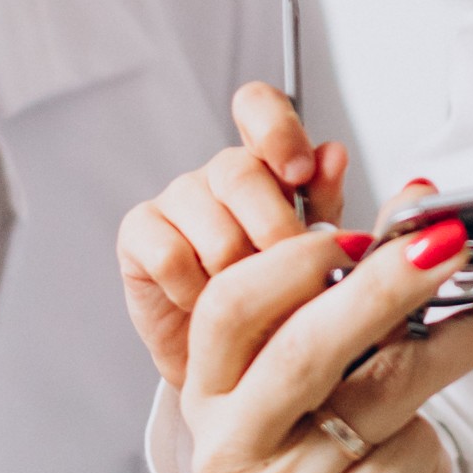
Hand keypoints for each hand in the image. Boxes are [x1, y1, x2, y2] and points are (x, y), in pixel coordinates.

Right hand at [119, 81, 349, 386]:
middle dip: (275, 233)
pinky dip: (194, 291)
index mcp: (268, 164)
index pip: (258, 107)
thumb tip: (333, 154)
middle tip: (291, 276)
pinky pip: (169, 256)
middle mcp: (219, 175)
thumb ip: (325, 202)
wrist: (238, 366)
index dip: (275, 127)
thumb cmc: (281, 302)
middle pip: (240, 171)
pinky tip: (205, 306)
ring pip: (211, 226)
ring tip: (251, 303)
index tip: (299, 171)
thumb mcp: (316, 255)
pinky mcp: (138, 235)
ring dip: (237, 277)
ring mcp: (176, 200)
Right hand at [154, 216, 472, 472]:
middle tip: (456, 239)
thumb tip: (420, 209)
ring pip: (384, 394)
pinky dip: (437, 459)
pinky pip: (414, 456)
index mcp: (212, 395)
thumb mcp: (311, 401)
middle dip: (388, 284)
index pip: (230, 308)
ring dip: (465, 342)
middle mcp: (232, 445)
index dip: (294, 263)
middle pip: (306, 345)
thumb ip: (346, 310)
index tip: (362, 233)